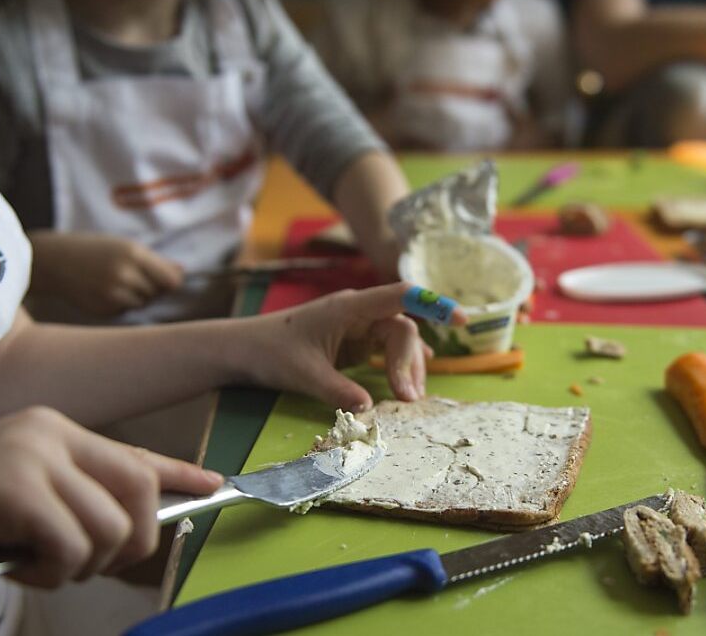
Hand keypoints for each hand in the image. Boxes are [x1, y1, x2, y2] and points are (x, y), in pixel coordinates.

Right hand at [0, 407, 221, 587]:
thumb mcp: (19, 492)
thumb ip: (70, 497)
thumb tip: (128, 526)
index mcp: (56, 430)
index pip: (132, 452)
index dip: (177, 472)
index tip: (211, 484)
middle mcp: (51, 435)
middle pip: (136, 487)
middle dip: (137, 537)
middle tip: (107, 563)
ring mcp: (34, 458)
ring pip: (108, 525)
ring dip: (87, 564)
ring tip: (48, 567)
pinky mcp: (16, 489)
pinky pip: (71, 545)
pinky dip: (55, 571)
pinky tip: (23, 566)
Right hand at [29, 231, 184, 315]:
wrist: (53, 262)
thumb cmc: (94, 250)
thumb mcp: (125, 247)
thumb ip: (156, 262)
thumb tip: (183, 272)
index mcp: (134, 255)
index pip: (171, 281)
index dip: (171, 282)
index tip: (166, 280)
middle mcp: (125, 275)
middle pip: (158, 293)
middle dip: (152, 287)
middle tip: (132, 276)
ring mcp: (113, 295)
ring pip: (143, 303)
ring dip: (137, 296)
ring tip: (117, 283)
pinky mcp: (103, 309)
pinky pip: (125, 311)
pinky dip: (121, 304)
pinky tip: (105, 292)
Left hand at [233, 283, 465, 410]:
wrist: (245, 350)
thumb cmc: (271, 353)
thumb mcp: (303, 374)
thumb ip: (337, 390)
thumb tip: (369, 408)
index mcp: (350, 308)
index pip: (400, 297)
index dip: (433, 305)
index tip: (460, 319)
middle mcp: (360, 313)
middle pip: (402, 328)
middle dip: (410, 362)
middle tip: (408, 398)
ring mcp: (359, 327)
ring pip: (398, 342)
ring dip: (408, 369)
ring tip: (409, 399)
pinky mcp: (356, 343)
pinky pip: (388, 350)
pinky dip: (400, 367)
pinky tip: (411, 383)